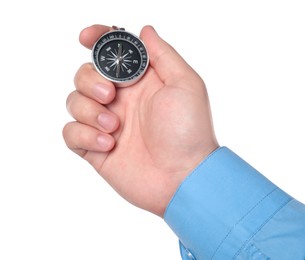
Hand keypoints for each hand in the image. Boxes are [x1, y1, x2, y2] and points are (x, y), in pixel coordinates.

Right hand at [63, 25, 218, 216]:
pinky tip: (107, 144)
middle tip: (110, 95)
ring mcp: (106, 124)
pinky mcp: (95, 148)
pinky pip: (70, 133)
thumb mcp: (185, 84)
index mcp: (140, 82)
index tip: (86, 37)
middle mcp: (121, 100)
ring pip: (73, 101)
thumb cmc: (189, 132)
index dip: (96, 39)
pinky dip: (83, 134)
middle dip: (90, 80)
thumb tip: (144, 31)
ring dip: (88, 110)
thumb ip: (163, 54)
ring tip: (114, 126)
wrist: (183, 177)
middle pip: (84, 74)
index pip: (110, 53)